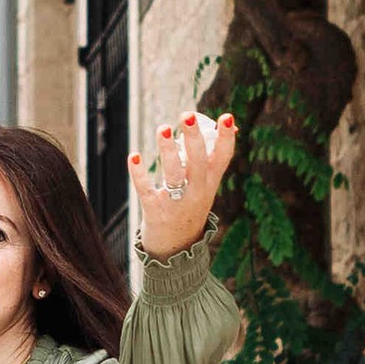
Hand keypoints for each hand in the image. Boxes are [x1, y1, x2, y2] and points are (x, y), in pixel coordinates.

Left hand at [129, 109, 237, 256]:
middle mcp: (196, 191)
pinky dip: (139, 173)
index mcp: (211, 183)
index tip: (226, 117)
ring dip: (167, 151)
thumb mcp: (207, 184)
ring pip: (173, 174)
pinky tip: (134, 156)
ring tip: (163, 129)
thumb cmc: (190, 204)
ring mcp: (176, 201)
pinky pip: (146, 189)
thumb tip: (230, 124)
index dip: (226, 138)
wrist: (176, 247)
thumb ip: (213, 156)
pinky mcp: (155, 210)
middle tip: (187, 116)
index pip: (223, 158)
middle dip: (193, 138)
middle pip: (198, 162)